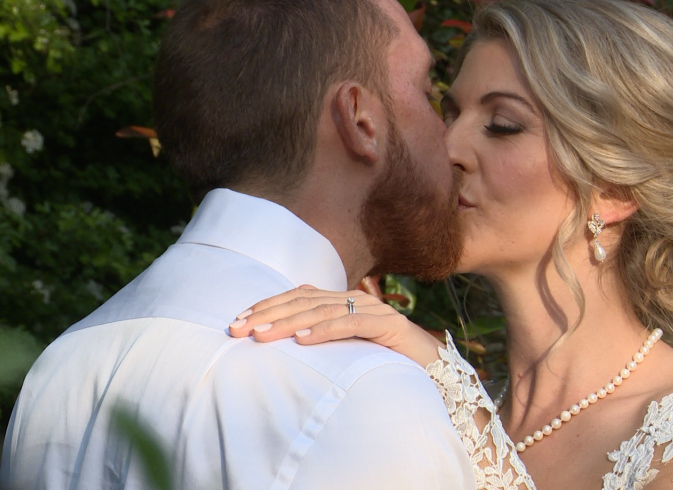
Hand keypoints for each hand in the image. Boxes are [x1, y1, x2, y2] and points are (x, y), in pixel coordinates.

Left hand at [228, 286, 443, 366]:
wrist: (436, 374)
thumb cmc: (385, 365)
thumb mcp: (344, 352)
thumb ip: (319, 342)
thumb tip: (278, 348)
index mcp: (341, 302)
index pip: (296, 297)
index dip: (266, 306)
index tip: (236, 321)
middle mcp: (354, 299)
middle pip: (303, 301)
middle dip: (267, 314)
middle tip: (238, 329)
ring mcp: (372, 309)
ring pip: (322, 310)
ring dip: (288, 322)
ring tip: (263, 334)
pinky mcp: (388, 325)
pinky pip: (351, 324)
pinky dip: (325, 330)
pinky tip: (303, 339)